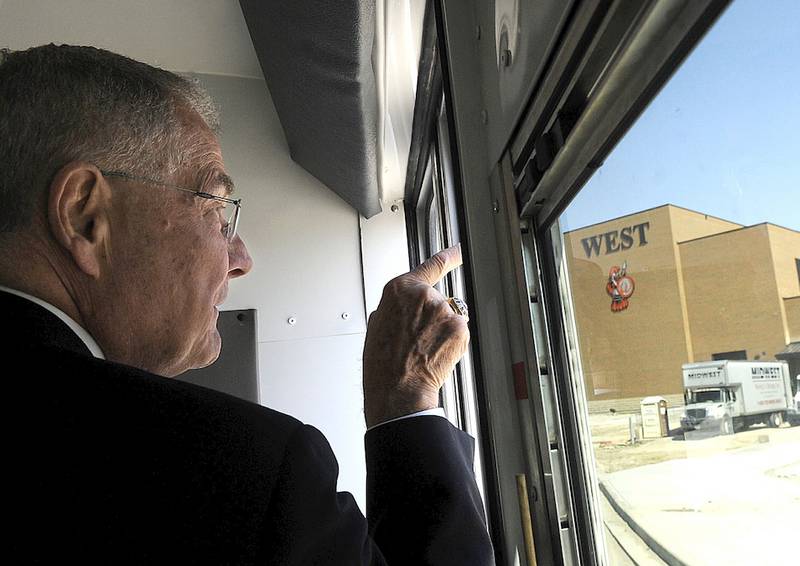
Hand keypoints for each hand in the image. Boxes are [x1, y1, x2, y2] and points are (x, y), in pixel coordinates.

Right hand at [363, 245, 469, 426]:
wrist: (397, 387)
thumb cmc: (382, 362)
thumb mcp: (377, 325)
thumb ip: (394, 308)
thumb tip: (401, 310)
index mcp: (400, 289)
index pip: (430, 266)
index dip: (448, 257)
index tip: (459, 251)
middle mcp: (424, 295)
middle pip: (438, 300)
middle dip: (432, 317)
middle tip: (417, 339)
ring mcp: (443, 310)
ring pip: (449, 318)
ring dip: (441, 331)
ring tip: (423, 349)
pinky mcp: (459, 328)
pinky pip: (458, 333)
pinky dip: (451, 343)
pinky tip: (435, 353)